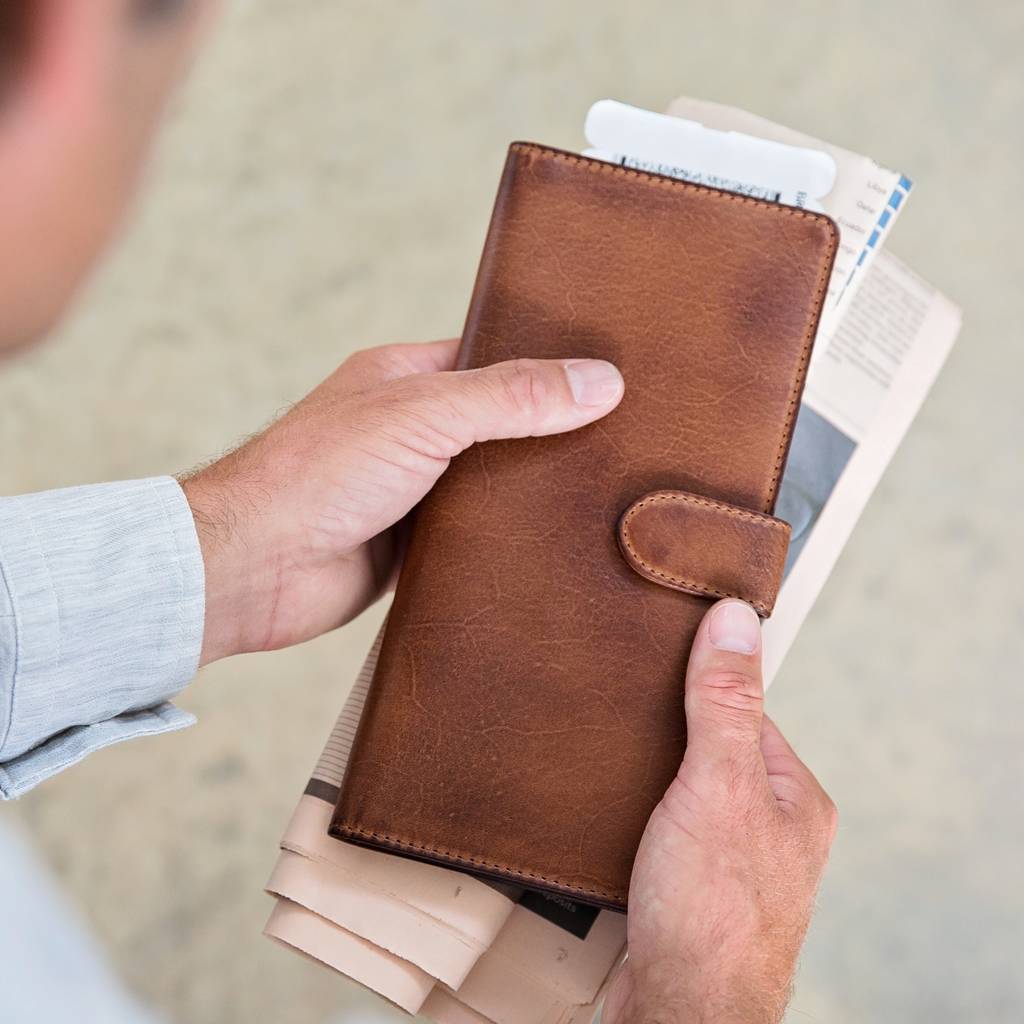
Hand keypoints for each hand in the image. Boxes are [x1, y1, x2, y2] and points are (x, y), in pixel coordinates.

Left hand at [181, 339, 623, 664]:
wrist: (254, 569)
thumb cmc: (315, 475)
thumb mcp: (424, 416)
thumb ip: (511, 398)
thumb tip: (600, 382)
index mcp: (406, 379)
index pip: (493, 360)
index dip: (548, 367)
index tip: (609, 378)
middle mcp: (411, 431)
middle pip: (501, 425)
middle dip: (551, 435)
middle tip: (623, 441)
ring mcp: (414, 491)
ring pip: (493, 485)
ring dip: (532, 493)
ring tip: (606, 494)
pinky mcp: (416, 547)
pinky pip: (478, 538)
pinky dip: (509, 540)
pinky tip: (556, 544)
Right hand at [603, 600, 836, 1023]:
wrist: (679, 1012)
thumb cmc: (711, 913)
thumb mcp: (717, 784)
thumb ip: (724, 702)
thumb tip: (733, 620)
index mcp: (795, 798)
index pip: (746, 711)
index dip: (702, 685)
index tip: (661, 660)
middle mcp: (773, 830)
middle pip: (714, 750)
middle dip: (671, 733)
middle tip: (625, 711)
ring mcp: (733, 863)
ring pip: (685, 792)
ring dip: (649, 777)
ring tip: (613, 761)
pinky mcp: (691, 890)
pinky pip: (664, 829)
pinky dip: (637, 814)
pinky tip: (613, 812)